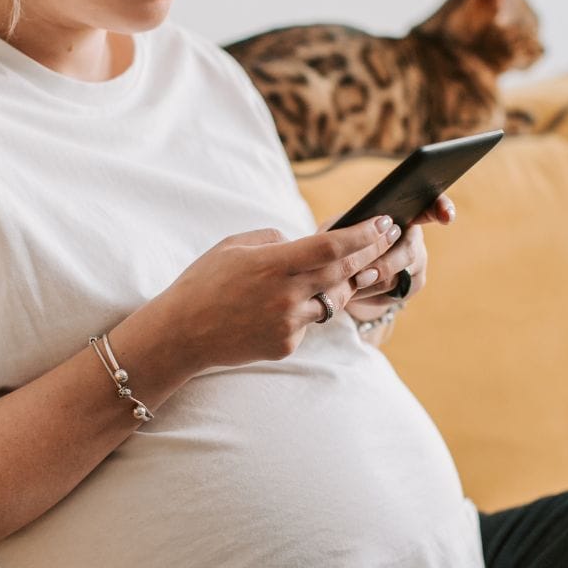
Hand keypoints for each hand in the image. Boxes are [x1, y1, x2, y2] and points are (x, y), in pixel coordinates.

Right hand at [152, 215, 401, 371]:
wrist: (181, 334)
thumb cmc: (203, 283)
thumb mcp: (233, 246)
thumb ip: (273, 239)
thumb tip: (301, 241)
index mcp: (273, 264)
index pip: (332, 247)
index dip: (364, 235)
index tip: (385, 223)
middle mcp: (286, 295)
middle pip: (343, 272)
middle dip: (370, 254)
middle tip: (387, 240)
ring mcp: (288, 324)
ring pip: (333, 300)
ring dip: (345, 284)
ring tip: (357, 269)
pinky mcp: (286, 344)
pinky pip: (309, 323)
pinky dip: (308, 310)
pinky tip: (293, 304)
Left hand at [339, 194, 455, 317]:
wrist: (344, 274)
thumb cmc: (342, 243)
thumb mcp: (340, 229)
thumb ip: (349, 226)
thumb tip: (355, 233)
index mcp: (402, 214)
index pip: (430, 206)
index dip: (442, 208)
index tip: (446, 217)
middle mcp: (415, 237)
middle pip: (408, 251)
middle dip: (383, 263)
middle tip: (360, 273)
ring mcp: (418, 261)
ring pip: (401, 274)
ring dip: (374, 281)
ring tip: (353, 283)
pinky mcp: (414, 284)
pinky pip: (396, 292)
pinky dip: (373, 294)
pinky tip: (356, 294)